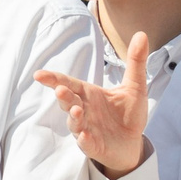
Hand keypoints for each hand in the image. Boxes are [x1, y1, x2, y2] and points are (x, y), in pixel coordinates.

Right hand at [36, 31, 151, 177]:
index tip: (38, 74)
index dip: (54, 79)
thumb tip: (142, 33)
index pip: (69, 83)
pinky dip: (84, 140)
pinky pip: (86, 143)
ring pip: (75, 123)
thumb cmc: (128, 114)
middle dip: (63, 96)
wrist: (133, 142)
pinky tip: (85, 136)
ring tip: (76, 110)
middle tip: (60, 90)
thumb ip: (135, 62)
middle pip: (69, 101)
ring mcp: (86, 129)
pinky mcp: (93, 146)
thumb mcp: (135, 86)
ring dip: (73, 117)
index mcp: (89, 94)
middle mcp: (84, 110)